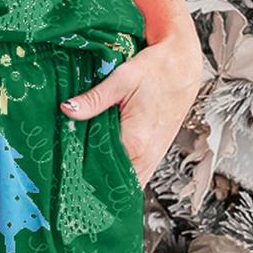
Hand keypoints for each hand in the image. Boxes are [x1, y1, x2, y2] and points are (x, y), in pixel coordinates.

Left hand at [59, 31, 201, 188]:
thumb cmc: (158, 70)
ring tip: (88, 180)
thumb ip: (94, 99)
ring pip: (130, 184)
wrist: (184, 66)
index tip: (68, 175)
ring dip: (110, 183)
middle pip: (117, 185)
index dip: (84, 176)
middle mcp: (147, 153)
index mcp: (136, 140)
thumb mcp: (122, 79)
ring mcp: (154, 156)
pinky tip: (108, 170)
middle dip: (96, 186)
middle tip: (74, 181)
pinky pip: (139, 175)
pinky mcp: (157, 153)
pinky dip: (124, 176)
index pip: (103, 171)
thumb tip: (68, 110)